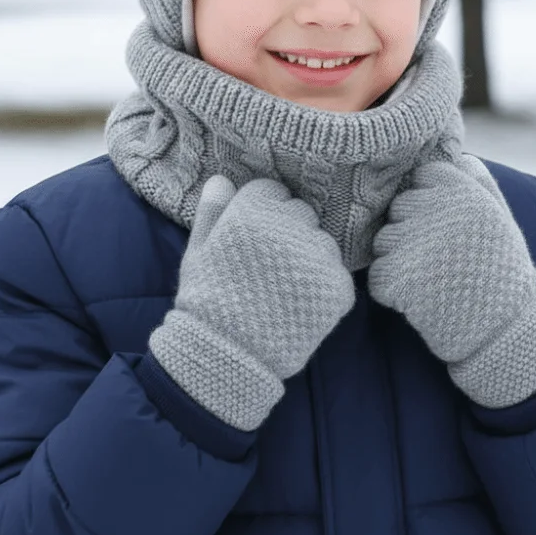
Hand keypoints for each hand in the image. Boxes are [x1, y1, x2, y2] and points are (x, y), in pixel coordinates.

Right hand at [150, 175, 355, 429]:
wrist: (226, 356)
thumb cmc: (206, 301)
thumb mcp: (198, 252)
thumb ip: (212, 212)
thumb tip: (222, 178)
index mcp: (254, 211)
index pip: (273, 193)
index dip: (262, 216)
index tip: (252, 242)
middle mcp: (289, 226)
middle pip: (301, 214)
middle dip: (289, 233)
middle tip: (269, 268)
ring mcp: (316, 256)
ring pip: (322, 243)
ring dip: (310, 258)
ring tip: (284, 289)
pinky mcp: (337, 286)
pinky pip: (337, 275)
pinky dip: (325, 288)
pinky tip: (300, 305)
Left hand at [368, 155, 535, 408]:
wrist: (504, 330)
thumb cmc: (502, 270)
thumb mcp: (500, 216)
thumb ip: (477, 181)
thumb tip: (453, 156)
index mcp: (462, 190)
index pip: (422, 177)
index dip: (430, 202)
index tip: (447, 226)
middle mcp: (436, 209)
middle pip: (398, 208)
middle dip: (411, 230)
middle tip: (440, 258)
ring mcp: (413, 242)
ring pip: (384, 240)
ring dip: (399, 259)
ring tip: (432, 279)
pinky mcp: (397, 277)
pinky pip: (378, 275)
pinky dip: (392, 289)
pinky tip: (420, 298)